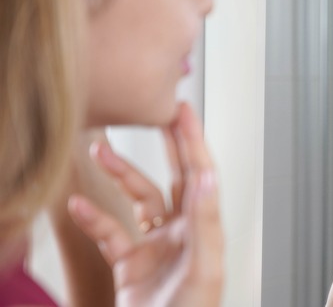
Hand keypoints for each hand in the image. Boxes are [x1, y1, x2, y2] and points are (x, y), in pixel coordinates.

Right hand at [68, 103, 222, 306]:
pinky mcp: (133, 263)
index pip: (200, 174)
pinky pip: (112, 232)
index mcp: (203, 228)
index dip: (192, 141)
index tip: (182, 111)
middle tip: (154, 113)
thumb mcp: (203, 269)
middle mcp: (183, 231)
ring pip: (140, 198)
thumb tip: (208, 178)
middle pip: (176, 176)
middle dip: (166, 144)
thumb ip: (205, 223)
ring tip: (98, 152)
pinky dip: (94, 217)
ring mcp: (157, 245)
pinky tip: (77, 203)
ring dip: (121, 174)